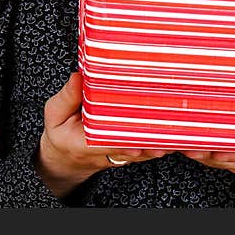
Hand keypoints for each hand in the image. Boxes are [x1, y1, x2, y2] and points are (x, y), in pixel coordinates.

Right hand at [34, 72, 171, 197]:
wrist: (67, 157)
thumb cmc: (61, 133)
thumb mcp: (55, 114)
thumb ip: (66, 98)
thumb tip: (78, 76)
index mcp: (88, 144)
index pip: (110, 143)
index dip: (126, 141)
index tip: (138, 138)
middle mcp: (110, 152)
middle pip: (136, 148)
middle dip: (152, 141)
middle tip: (166, 134)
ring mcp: (125, 154)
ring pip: (148, 150)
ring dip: (162, 141)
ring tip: (178, 131)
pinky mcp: (134, 151)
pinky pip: (151, 147)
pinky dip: (165, 140)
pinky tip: (179, 130)